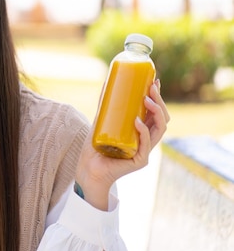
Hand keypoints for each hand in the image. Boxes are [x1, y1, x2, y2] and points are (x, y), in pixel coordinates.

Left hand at [76, 80, 169, 209]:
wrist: (88, 169)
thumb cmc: (95, 146)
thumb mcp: (101, 121)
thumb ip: (105, 106)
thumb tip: (107, 82)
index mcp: (142, 131)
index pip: (156, 113)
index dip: (158, 98)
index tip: (154, 81)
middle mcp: (147, 140)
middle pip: (162, 119)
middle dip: (159, 101)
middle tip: (151, 87)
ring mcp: (145, 151)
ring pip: (159, 130)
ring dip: (156, 112)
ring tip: (146, 99)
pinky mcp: (139, 161)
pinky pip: (145, 145)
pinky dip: (143, 132)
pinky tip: (138, 122)